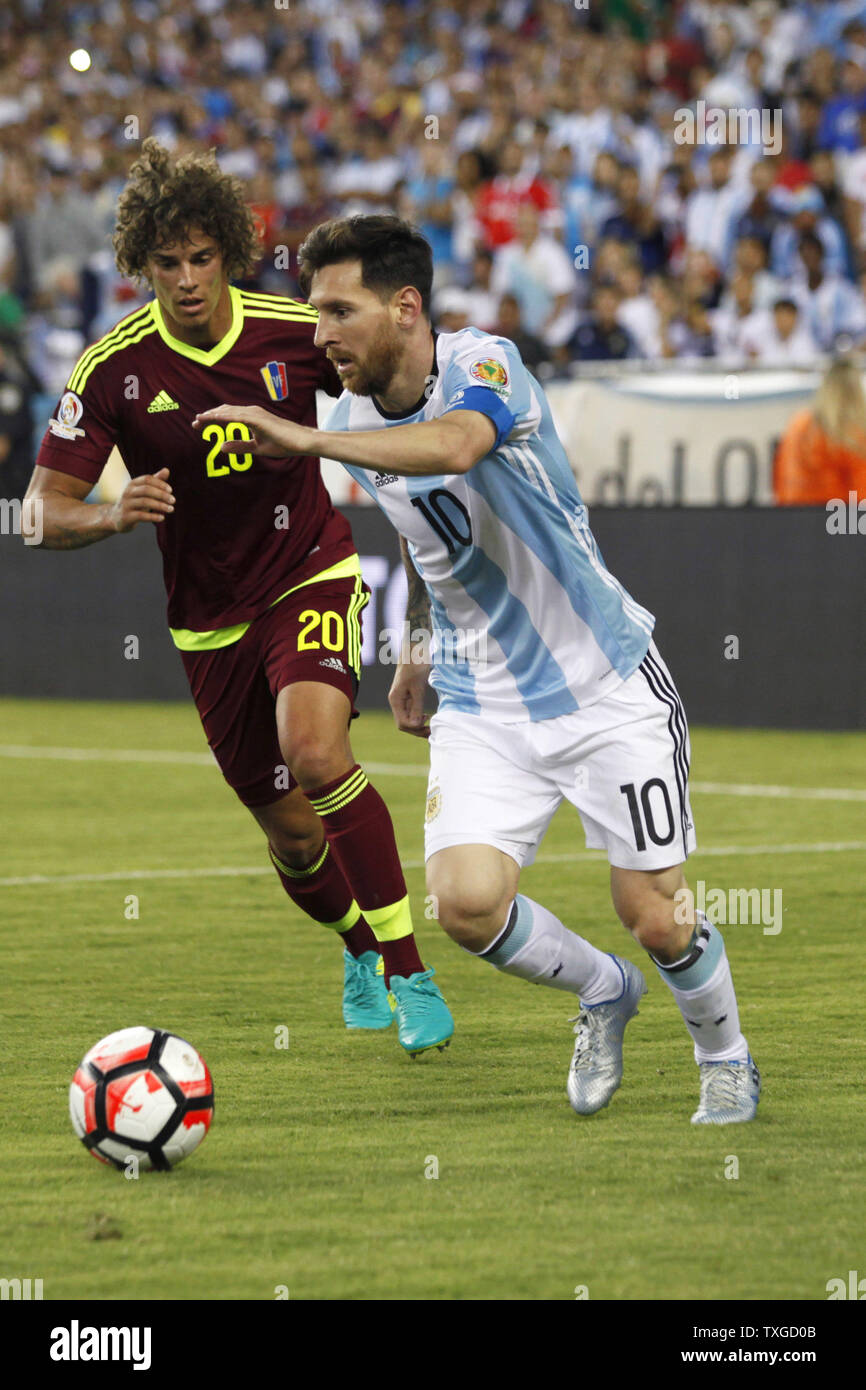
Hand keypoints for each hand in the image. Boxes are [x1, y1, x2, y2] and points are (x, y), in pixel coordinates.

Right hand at [110, 468, 174, 532]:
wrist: (116, 518)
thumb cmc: (135, 502)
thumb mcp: (144, 491)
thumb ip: (155, 481)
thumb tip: (166, 470)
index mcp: (133, 484)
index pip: (147, 479)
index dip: (160, 483)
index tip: (171, 490)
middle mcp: (128, 492)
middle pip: (146, 489)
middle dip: (162, 494)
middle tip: (173, 500)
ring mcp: (126, 504)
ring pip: (144, 502)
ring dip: (160, 505)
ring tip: (171, 509)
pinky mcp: (126, 517)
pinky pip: (141, 515)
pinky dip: (153, 516)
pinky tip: (162, 518)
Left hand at [191, 404, 310, 457]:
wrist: (300, 442)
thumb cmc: (283, 443)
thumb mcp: (256, 448)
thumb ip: (239, 447)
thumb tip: (221, 447)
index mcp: (251, 417)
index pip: (227, 415)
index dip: (212, 419)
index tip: (198, 425)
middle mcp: (251, 412)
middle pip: (224, 411)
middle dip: (208, 416)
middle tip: (194, 422)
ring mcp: (255, 414)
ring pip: (229, 411)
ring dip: (213, 415)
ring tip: (199, 419)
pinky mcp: (259, 419)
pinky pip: (238, 416)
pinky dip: (224, 416)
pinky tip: (214, 419)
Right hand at [388, 661, 431, 738]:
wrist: (414, 650)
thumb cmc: (415, 666)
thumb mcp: (418, 687)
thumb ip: (417, 706)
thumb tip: (417, 724)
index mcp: (395, 700)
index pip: (402, 723)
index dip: (415, 728)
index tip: (428, 725)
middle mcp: (396, 702)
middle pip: (404, 724)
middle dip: (417, 730)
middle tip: (432, 732)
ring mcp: (401, 700)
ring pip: (407, 720)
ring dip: (418, 726)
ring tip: (431, 727)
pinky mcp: (407, 697)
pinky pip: (411, 713)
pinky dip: (419, 718)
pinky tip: (428, 716)